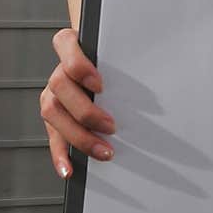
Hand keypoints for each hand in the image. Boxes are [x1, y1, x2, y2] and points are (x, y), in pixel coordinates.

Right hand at [39, 28, 116, 177]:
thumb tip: (160, 76)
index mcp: (72, 46)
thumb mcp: (118, 54)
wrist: (100, 64)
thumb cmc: (112, 60)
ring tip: (102, 150)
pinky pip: (53, 138)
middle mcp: (59, 70)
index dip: (78, 66)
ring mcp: (53, 94)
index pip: (65, 44)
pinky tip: (70, 168)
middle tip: (111, 126)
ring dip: (78, 135)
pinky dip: (60, 155)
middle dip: (85, 110)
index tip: (100, 84)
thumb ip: (126, 60)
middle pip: (59, 86)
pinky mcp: (55, 118)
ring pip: (52, 112)